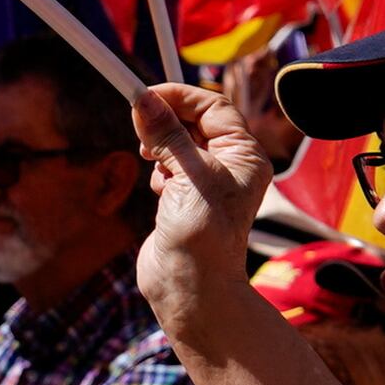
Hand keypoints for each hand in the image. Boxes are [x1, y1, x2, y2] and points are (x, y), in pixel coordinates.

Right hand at [131, 80, 280, 333]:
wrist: (191, 288)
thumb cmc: (201, 234)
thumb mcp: (186, 173)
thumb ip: (166, 132)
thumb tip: (143, 98)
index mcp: (244, 155)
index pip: (213, 106)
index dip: (179, 96)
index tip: (145, 95)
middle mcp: (231, 167)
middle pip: (195, 122)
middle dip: (167, 121)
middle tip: (141, 125)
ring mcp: (208, 184)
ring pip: (179, 144)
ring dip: (161, 147)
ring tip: (152, 161)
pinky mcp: (186, 200)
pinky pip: (169, 168)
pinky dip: (159, 171)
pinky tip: (159, 189)